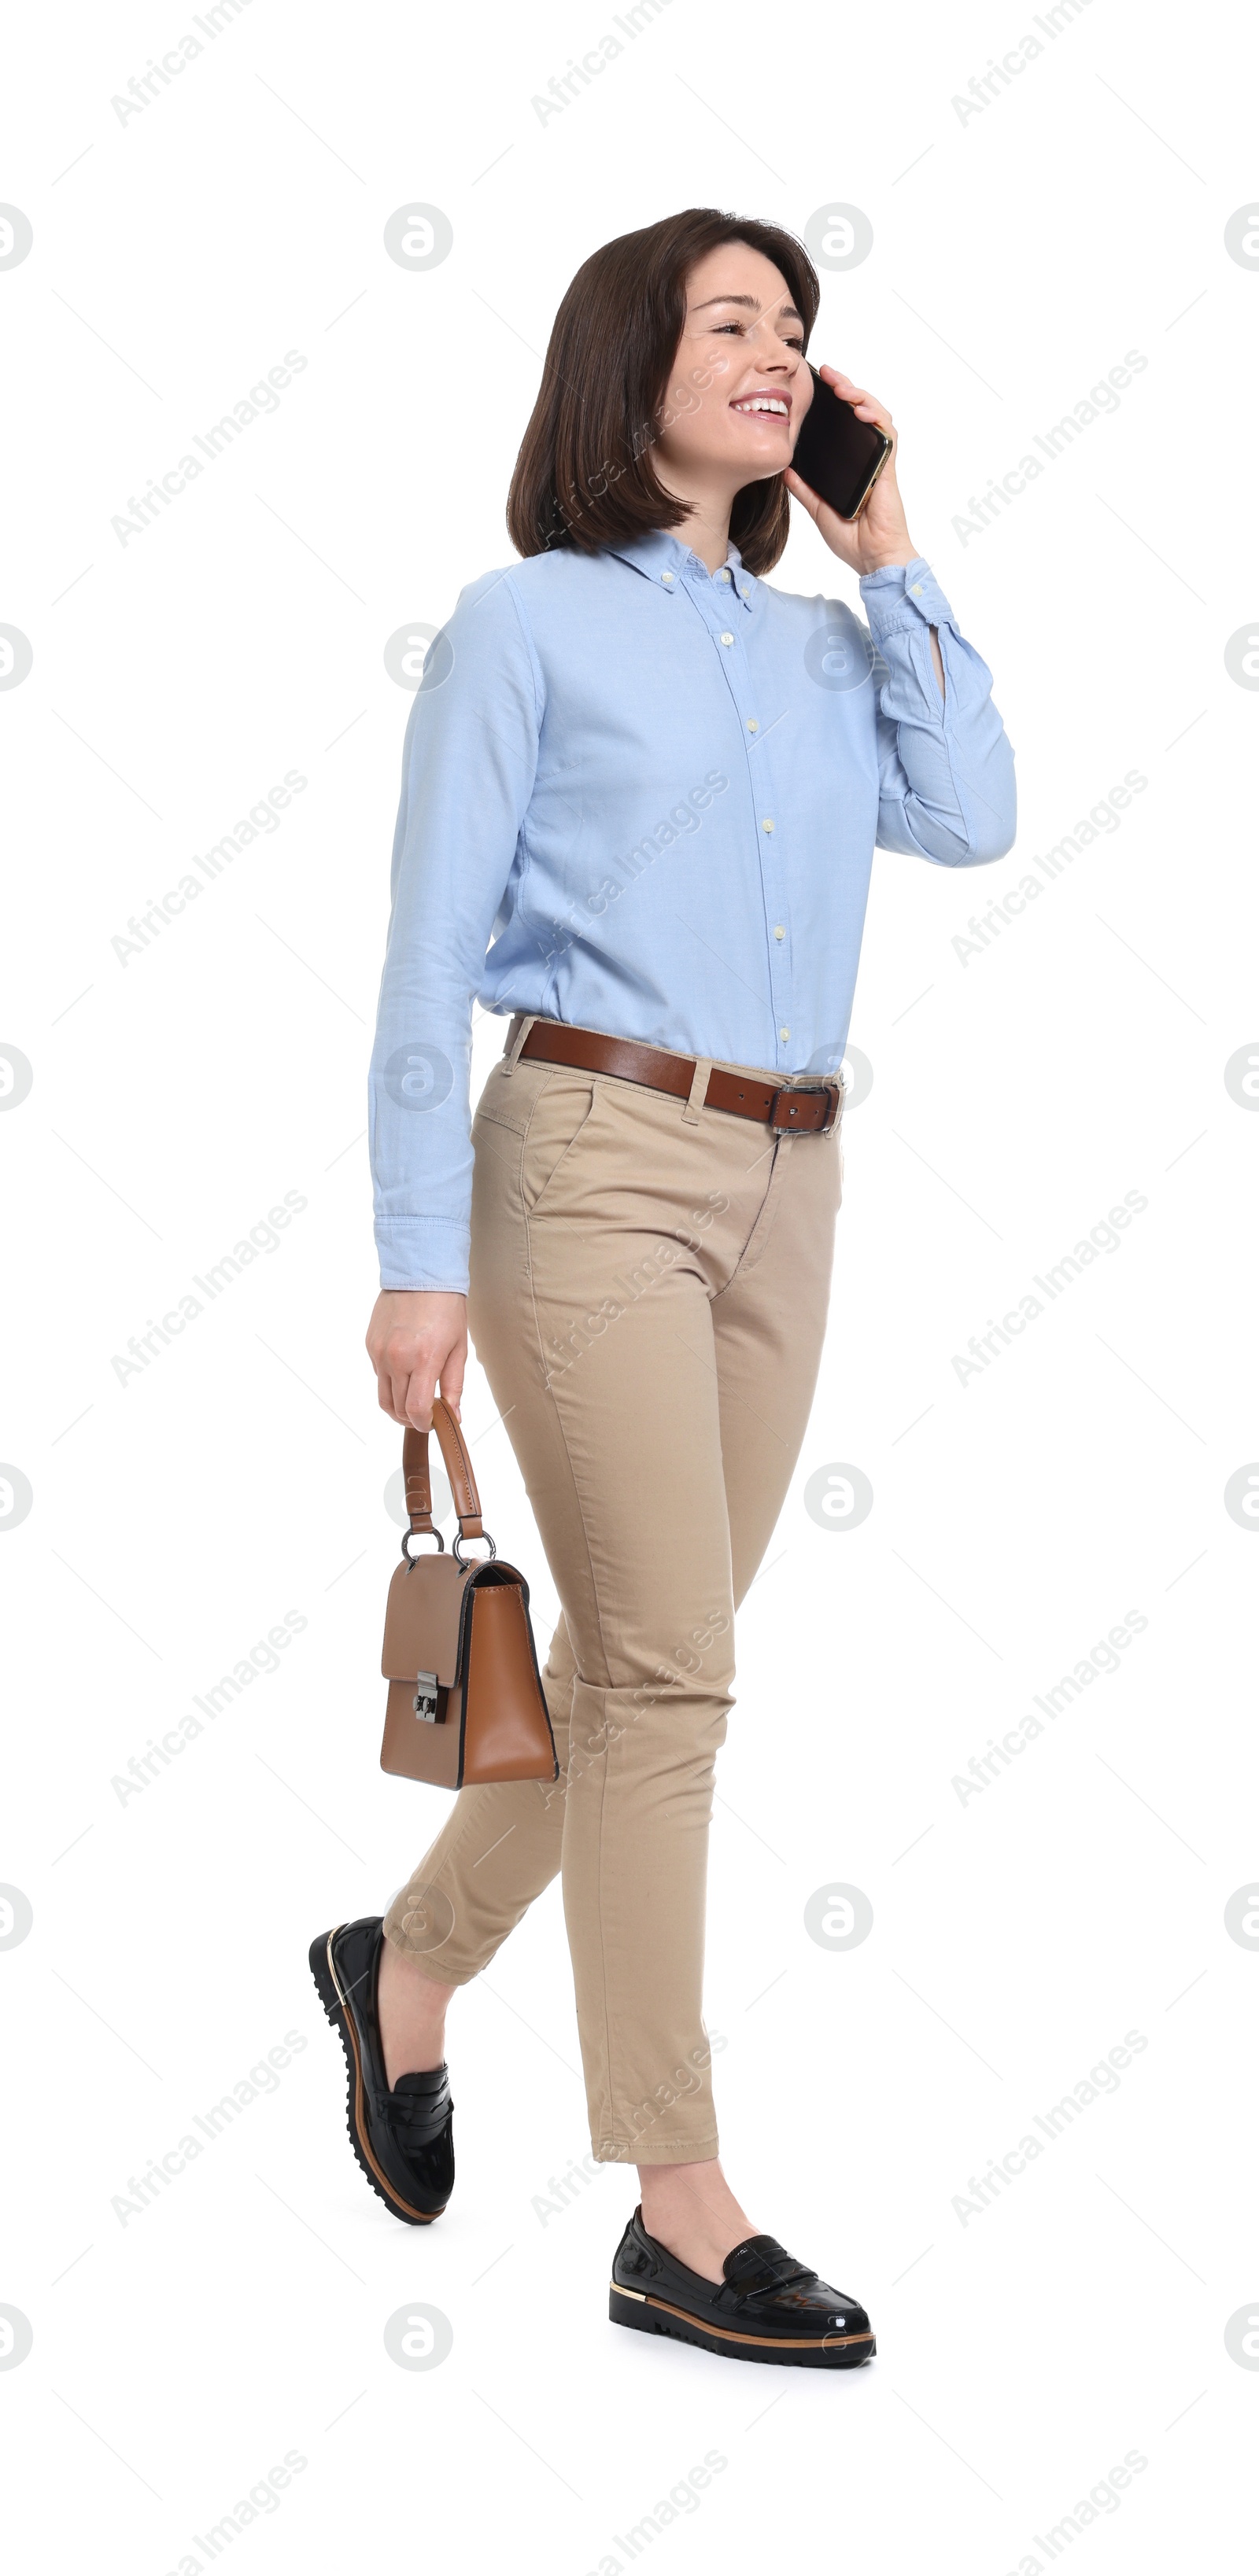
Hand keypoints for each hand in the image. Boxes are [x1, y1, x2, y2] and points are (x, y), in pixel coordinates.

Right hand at [367, 1290, 467, 1428]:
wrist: (421, 1275)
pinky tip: (404, 1372)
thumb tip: (453, 1415)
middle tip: (425, 1415)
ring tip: (412, 1402)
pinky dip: (390, 1382)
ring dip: (397, 1406)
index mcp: (423, 1360)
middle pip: (397, 1408)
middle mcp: (396, 1358)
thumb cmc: (445, 1309)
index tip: (431, 1423)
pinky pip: (377, 1375)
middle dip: (411, 1418)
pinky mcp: (370, 1345)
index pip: (416, 1409)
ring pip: (382, 1397)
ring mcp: (379, 1352)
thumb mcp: (458, 1349)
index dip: (423, 1424)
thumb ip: (454, 1385)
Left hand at [786, 367, 917, 576]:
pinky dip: (876, 417)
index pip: (845, 424)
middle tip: (827, 373)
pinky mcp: (888, 468)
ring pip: (876, 415)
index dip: (835, 402)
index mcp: (852, 464)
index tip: (816, 386)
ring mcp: (879, 460)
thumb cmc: (851, 538)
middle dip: (846, 387)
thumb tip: (784, 469)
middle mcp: (867, 457)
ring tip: (842, 386)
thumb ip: (803, 488)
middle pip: (860, 412)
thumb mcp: (817, 508)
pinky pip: (887, 435)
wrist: (872, 558)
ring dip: (860, 395)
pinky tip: (861, 409)